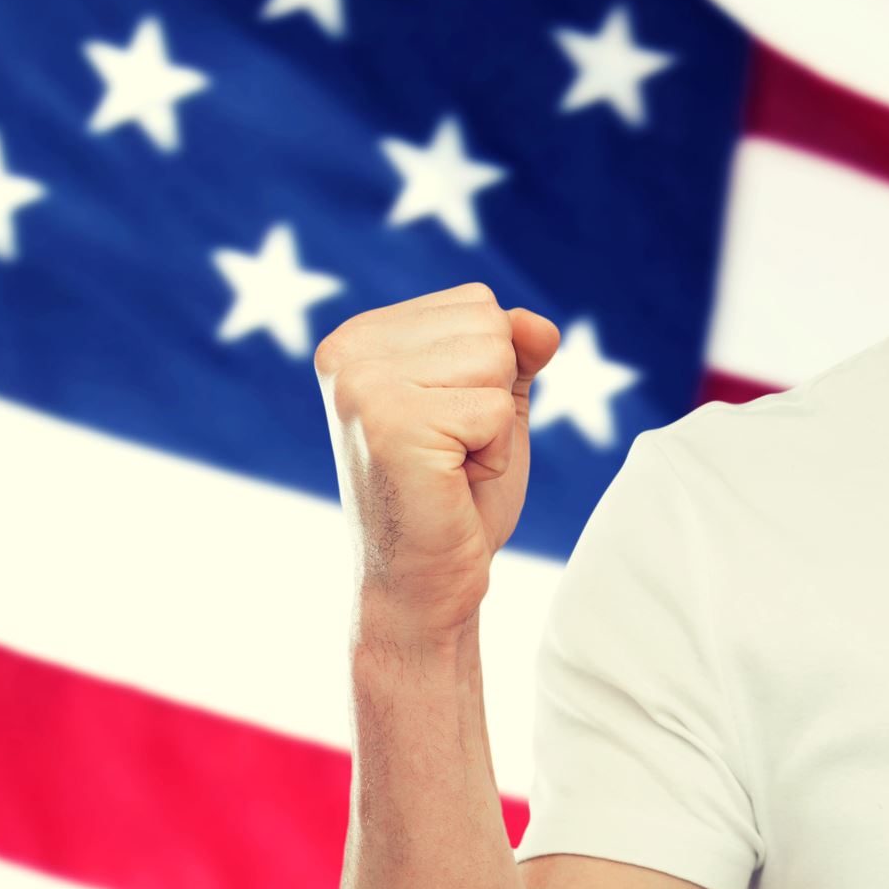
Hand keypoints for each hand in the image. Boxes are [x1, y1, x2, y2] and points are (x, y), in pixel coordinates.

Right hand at [316, 283, 562, 639]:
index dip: (490, 371)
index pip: (477, 303)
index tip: (448, 424)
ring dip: (494, 426)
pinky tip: (452, 483)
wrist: (423, 585)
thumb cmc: (456, 496)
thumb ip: (515, 351)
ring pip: (496, 360)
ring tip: (451, 465)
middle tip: (452, 452)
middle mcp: (348, 353)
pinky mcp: (391, 423)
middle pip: (489, 325)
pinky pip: (494, 410)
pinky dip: (494, 454)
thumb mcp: (492, 405)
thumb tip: (540, 325)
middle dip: (494, 395)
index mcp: (360, 338)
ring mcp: (362, 385)